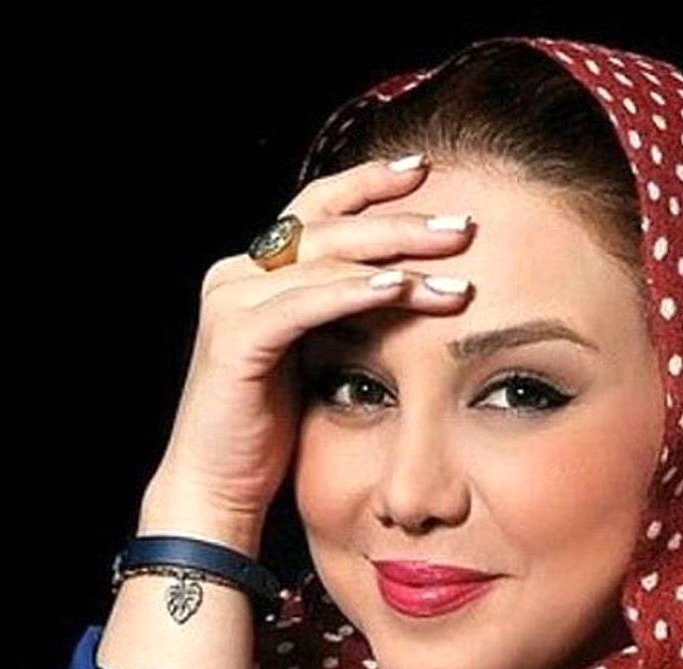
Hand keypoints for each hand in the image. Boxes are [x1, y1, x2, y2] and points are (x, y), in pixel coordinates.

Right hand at [139, 155, 474, 554]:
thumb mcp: (319, 350)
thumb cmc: (276, 424)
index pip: (320, 205)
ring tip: (456, 264)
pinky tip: (403, 288)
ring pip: (326, 260)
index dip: (370, 181)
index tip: (426, 169)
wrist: (219, 485)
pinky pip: (306, 303)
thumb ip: (346, 308)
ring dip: (397, 258)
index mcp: (259, 270)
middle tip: (463, 225)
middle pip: (331, 224)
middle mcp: (238, 273)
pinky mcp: (236, 339)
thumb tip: (411, 278)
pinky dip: (357, 292)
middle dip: (402, 220)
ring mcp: (232, 302)